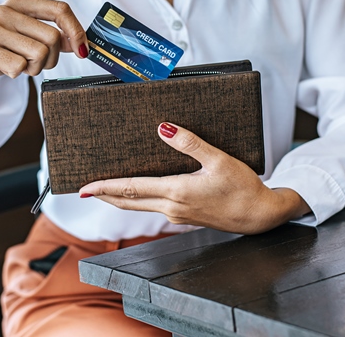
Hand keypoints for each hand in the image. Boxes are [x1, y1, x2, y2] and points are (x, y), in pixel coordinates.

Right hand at [0, 0, 86, 193]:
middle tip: (36, 64)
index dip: (77, 30)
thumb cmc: (2, 51)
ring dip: (34, 68)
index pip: (60, 9)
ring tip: (18, 66)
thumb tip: (83, 43)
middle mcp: (4, 10)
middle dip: (52, 58)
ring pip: (39, 53)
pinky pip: (20, 67)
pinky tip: (5, 70)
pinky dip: (18, 74)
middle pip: (53, 37)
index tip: (83, 50)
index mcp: (18, 2)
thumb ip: (54, 36)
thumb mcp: (27, 37)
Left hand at [79, 123, 311, 234]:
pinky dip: (138, 201)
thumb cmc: (243, 188)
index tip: (86, 187)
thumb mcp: (218, 159)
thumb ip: (190, 143)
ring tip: (104, 190)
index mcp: (177, 192)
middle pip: (129, 202)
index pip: (132, 189)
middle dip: (105, 195)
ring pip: (140, 207)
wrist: (260, 216)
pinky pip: (153, 208)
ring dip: (120, 199)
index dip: (106, 187)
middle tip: (84, 190)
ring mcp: (177, 215)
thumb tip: (163, 128)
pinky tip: (138, 193)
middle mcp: (172, 207)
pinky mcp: (185, 217)